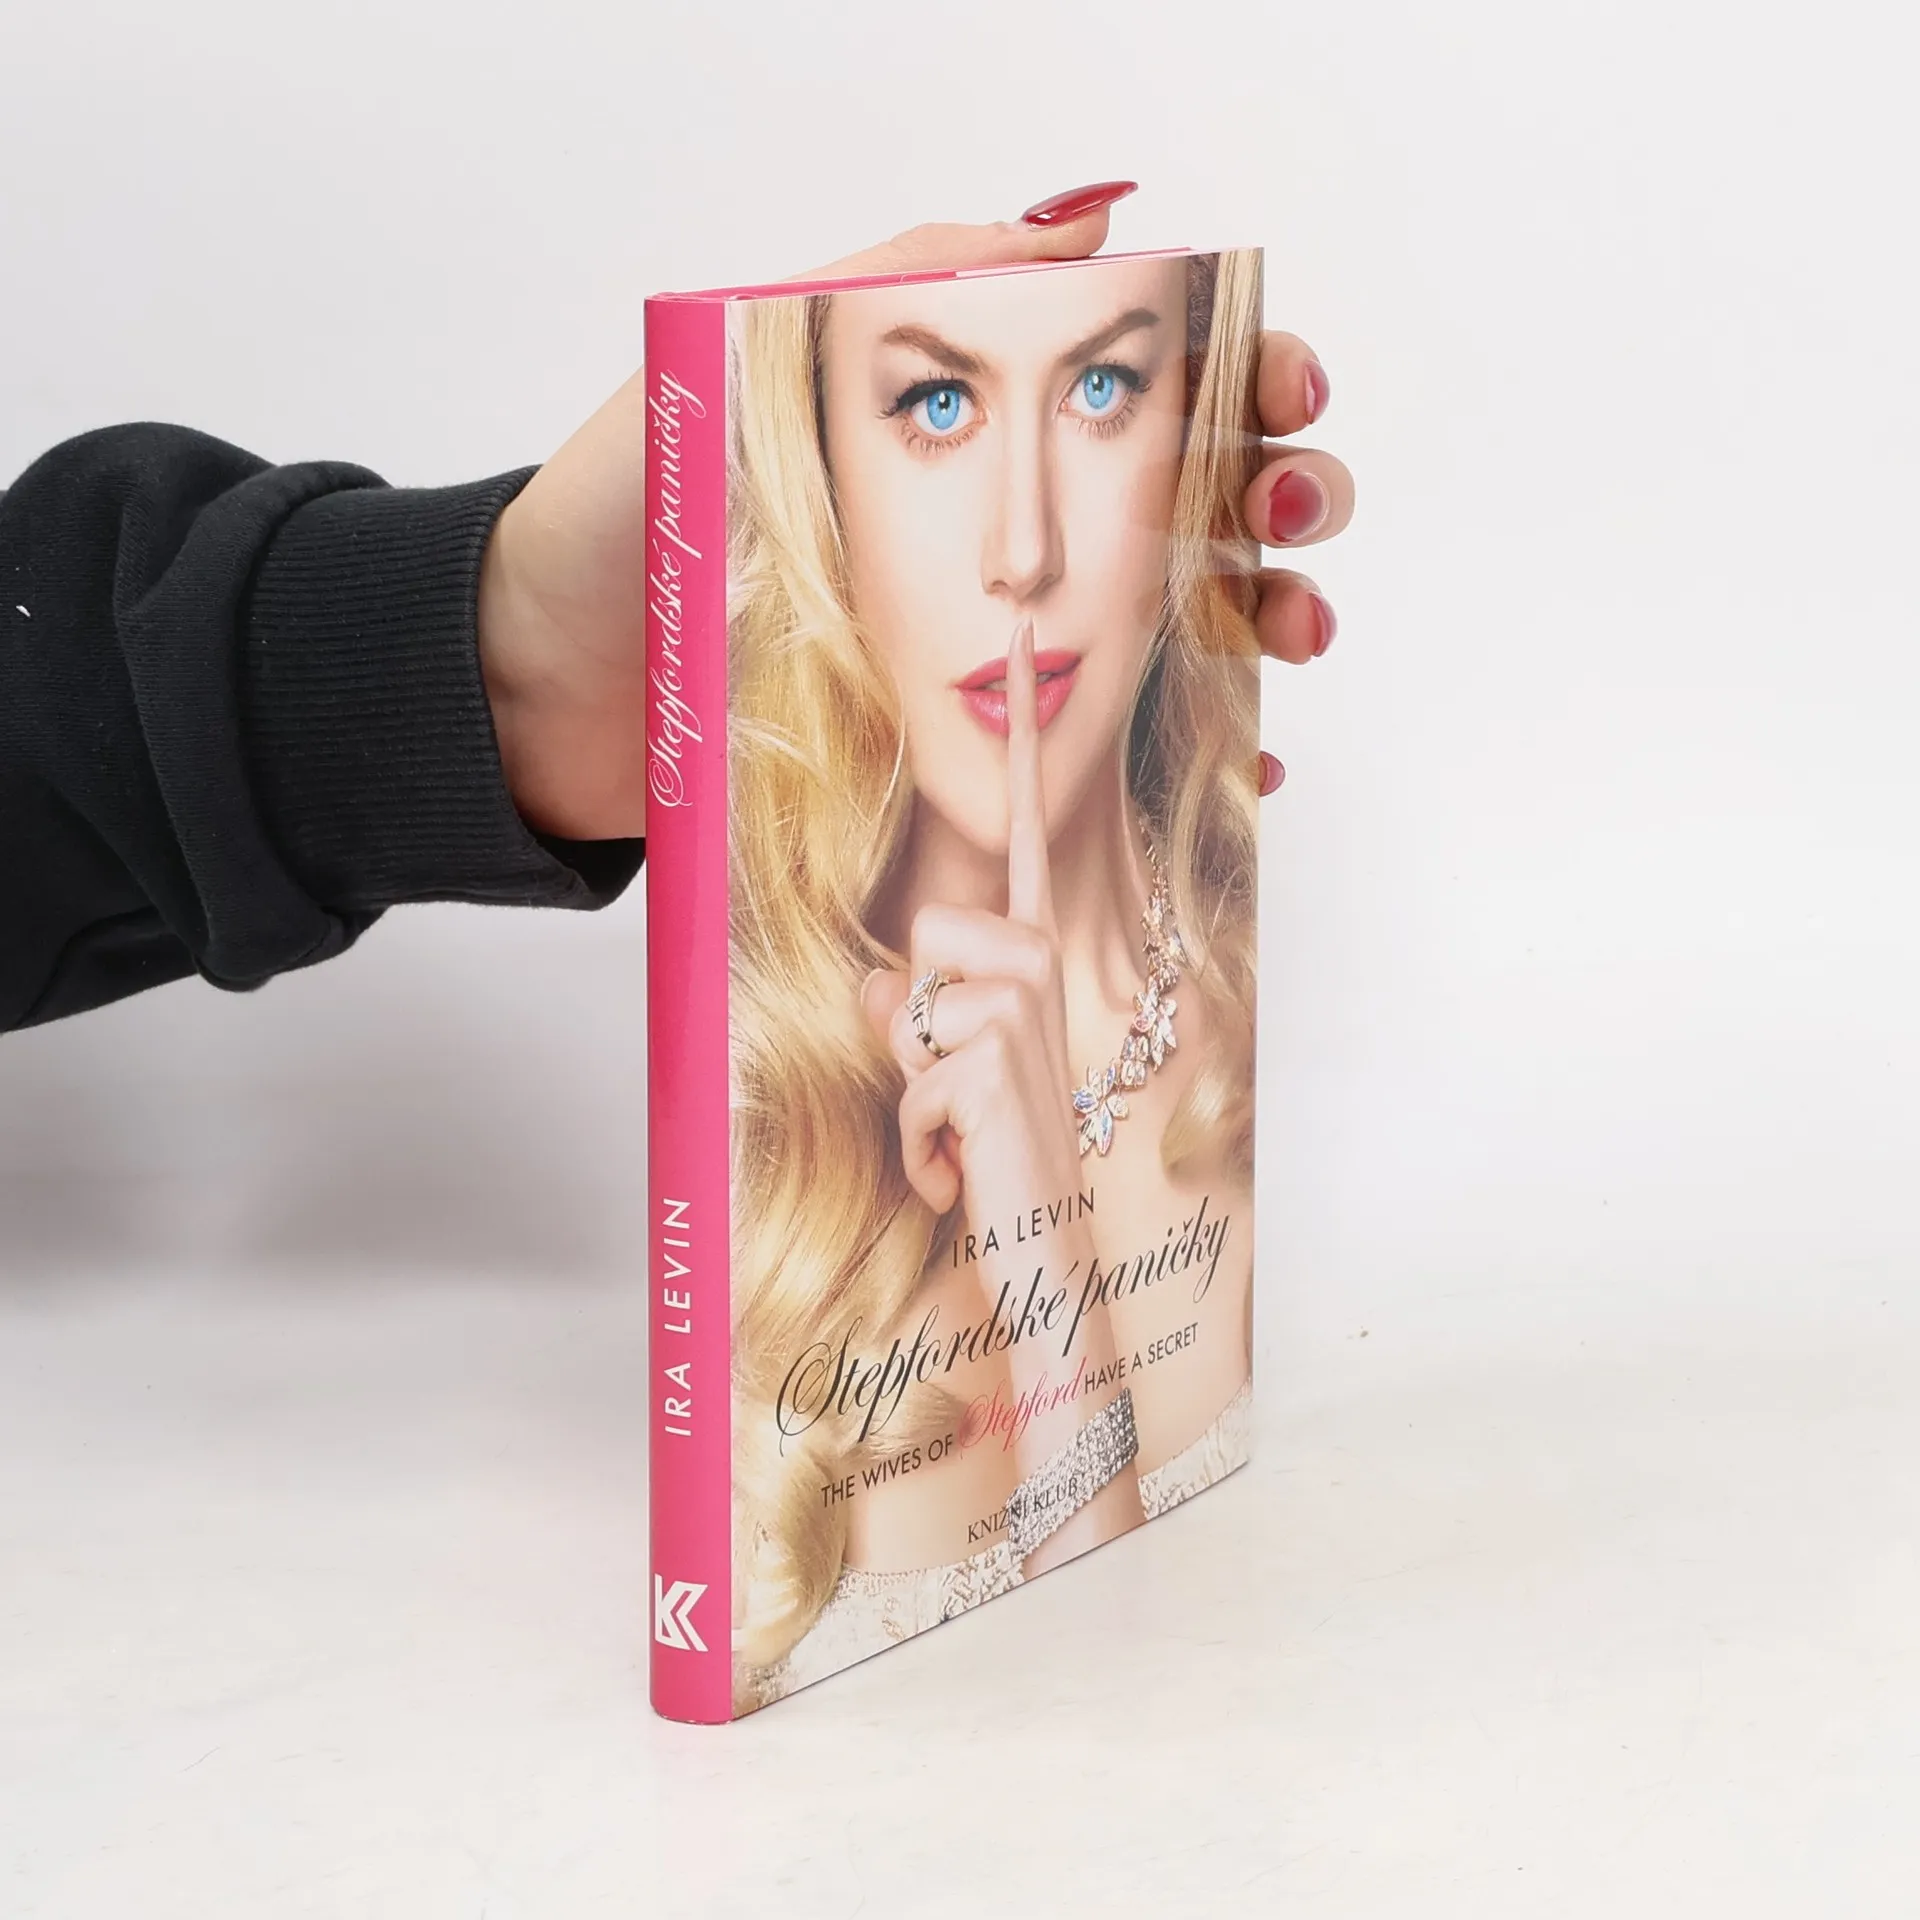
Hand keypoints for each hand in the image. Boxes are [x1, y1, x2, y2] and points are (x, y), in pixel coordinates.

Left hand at [477, 181, 1354, 839]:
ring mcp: (990, 644)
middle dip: (1277, 488)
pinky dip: (1200, 748)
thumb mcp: (734, 368)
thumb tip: (1077, 218)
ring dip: (1266, 616)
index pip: (1133, 377)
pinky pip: (1114, 748)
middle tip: (1291, 509)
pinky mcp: (966, 746)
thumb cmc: (615, 531)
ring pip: (1179, 620)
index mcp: (954, 426)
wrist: (537, 700)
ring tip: (1292, 632)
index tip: (1282, 389)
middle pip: (1188, 496)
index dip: (1239, 374)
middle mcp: (991, 531)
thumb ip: (894, 280)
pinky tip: (1247, 755)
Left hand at [859, 620, 1083, 1247]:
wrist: (1061, 1278)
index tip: (1019, 630)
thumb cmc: (1007, 1172)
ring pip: (910, 1007)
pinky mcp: (1002, 1064)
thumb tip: (878, 981)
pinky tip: (963, 1180)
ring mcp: (1029, 1014)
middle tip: (955, 1094)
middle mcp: (1044, 971)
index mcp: (1031, 959)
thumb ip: (911, 1006)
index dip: (1023, 729)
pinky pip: (911, 1080)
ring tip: (960, 1139)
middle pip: (923, 931)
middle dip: (910, 1027)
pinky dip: (918, 1149)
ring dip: (911, 1094)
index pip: (1019, 831)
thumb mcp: (944, 1074)